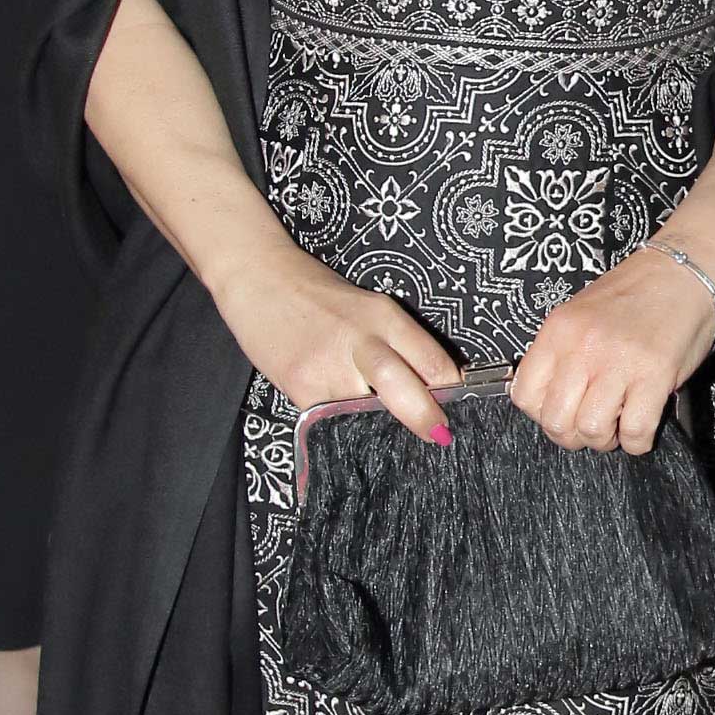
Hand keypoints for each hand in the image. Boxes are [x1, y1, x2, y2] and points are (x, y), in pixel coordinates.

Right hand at [213, 243, 456, 445]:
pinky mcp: (298, 385)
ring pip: (364, 412)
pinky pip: (330, 418)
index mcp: (384, 316)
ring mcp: (326, 365)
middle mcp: (360, 339)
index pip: (431, 360)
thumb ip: (397, 343)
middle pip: (402, 386)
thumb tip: (431, 387)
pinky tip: (343, 424)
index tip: (457, 414)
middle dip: (424, 417)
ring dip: (377, 427)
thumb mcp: (368, 307)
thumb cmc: (318, 294)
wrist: (257, 276)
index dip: (450, 392)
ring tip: (383, 435)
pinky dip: (340, 425)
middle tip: (438, 437)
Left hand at [509, 243, 714, 453]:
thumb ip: (561, 353)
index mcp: (559, 330)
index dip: (543, 414)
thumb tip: (553, 397)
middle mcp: (583, 347)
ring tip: (619, 423)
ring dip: (606, 440)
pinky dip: (637, 441)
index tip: (564, 410)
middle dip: (573, 436)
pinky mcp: (656, 375)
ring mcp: (619, 362)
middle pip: (556, 422)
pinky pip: (635, 432)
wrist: (684, 268)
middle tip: (592, 425)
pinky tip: (642, 424)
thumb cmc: (636, 292)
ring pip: (592, 431)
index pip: (524, 396)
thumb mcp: (581, 313)